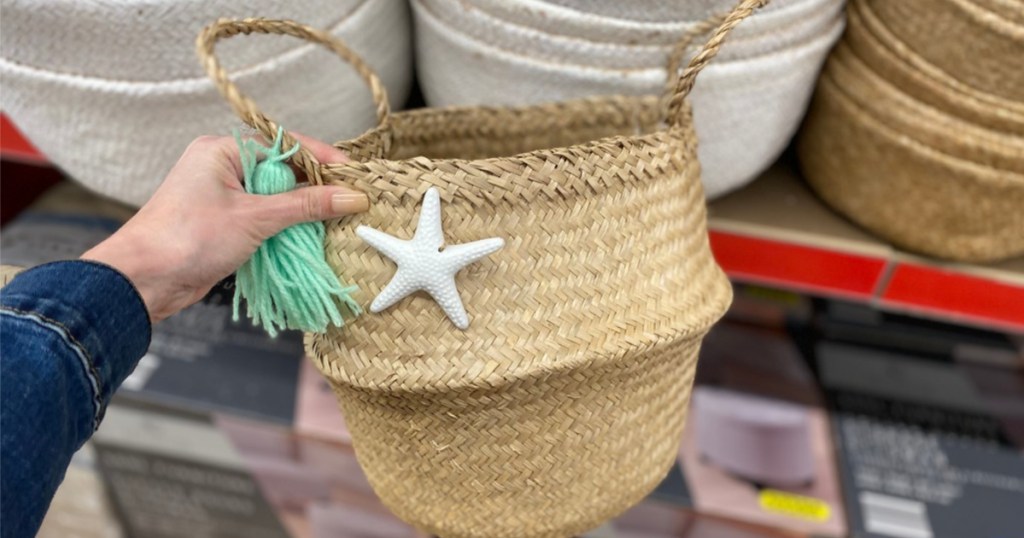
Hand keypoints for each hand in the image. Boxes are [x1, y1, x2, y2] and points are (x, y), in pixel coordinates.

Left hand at [82, 134, 367, 322]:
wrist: (141, 280)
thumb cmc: (189, 238)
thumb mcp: (255, 218)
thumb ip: (306, 205)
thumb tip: (354, 196)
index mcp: (224, 150)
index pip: (286, 145)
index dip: (323, 160)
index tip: (356, 176)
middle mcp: (223, 167)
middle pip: (284, 170)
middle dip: (316, 188)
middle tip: (353, 201)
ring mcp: (223, 196)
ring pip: (277, 197)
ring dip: (303, 211)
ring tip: (339, 220)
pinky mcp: (225, 223)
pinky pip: (266, 218)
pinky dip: (287, 228)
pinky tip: (311, 237)